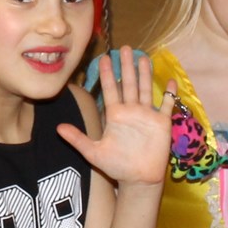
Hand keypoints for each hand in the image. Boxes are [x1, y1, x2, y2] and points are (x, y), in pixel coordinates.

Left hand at [57, 47, 173, 187]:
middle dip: (127, 66)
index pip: (111, 89)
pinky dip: (170, 93)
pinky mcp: (162, 122)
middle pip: (129, 83)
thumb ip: (77, 139)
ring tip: (144, 57)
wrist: (138, 179)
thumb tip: (57, 129)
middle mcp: (131, 111)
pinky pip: (167, 105)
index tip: (104, 57)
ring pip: (146, 89)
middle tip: (124, 48)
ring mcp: (147, 115)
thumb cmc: (116, 166)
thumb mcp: (93, 152)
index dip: (108, 74)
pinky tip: (171, 81)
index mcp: (116, 114)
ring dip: (145, 74)